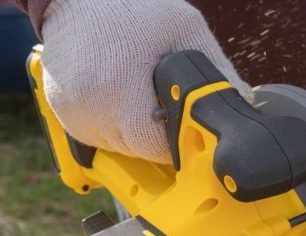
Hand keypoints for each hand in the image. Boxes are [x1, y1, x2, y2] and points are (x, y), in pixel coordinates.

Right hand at [40, 0, 250, 162]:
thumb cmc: (130, 7)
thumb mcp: (184, 29)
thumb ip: (217, 71)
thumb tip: (244, 104)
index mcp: (118, 92)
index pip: (158, 148)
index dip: (178, 140)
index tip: (186, 125)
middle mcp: (88, 110)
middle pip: (139, 152)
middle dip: (158, 133)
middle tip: (163, 102)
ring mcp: (70, 114)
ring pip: (119, 148)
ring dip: (136, 130)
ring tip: (138, 92)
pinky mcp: (61, 112)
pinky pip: (98, 135)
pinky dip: (114, 123)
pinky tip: (119, 95)